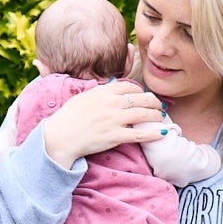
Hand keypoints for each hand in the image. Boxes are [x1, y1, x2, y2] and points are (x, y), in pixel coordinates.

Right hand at [38, 81, 165, 166]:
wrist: (60, 136)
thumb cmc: (68, 117)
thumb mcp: (83, 97)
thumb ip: (98, 91)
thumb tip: (109, 87)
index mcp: (104, 92)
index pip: (130, 86)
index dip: (140, 90)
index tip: (144, 95)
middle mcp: (112, 103)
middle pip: (141, 99)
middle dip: (154, 102)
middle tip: (159, 106)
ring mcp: (115, 120)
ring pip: (144, 114)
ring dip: (157, 115)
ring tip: (162, 117)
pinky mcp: (116, 136)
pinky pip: (140, 134)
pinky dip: (154, 133)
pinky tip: (162, 133)